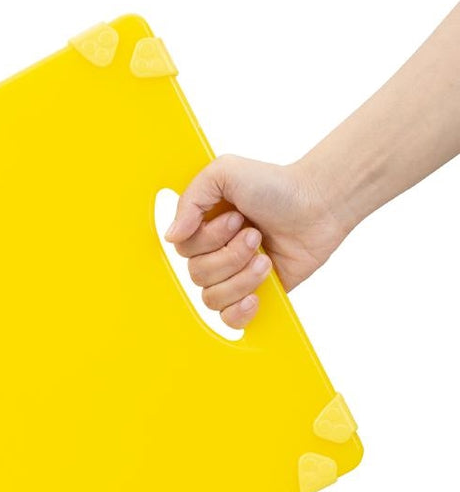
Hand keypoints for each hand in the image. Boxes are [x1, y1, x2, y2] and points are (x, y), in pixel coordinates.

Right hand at [163, 155, 350, 327]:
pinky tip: (255, 298)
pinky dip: (239, 312)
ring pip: (212, 298)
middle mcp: (215, 252)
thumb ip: (190, 199)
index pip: (183, 249)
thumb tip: (171, 236)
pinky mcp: (256, 294)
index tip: (236, 218)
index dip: (207, 239)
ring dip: (241, 278)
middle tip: (256, 235)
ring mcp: (234, 276)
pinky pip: (229, 319)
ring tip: (265, 260)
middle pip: (197, 274)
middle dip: (230, 256)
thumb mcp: (224, 172)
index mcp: (203, 226)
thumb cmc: (277, 185)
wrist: (321, 204)